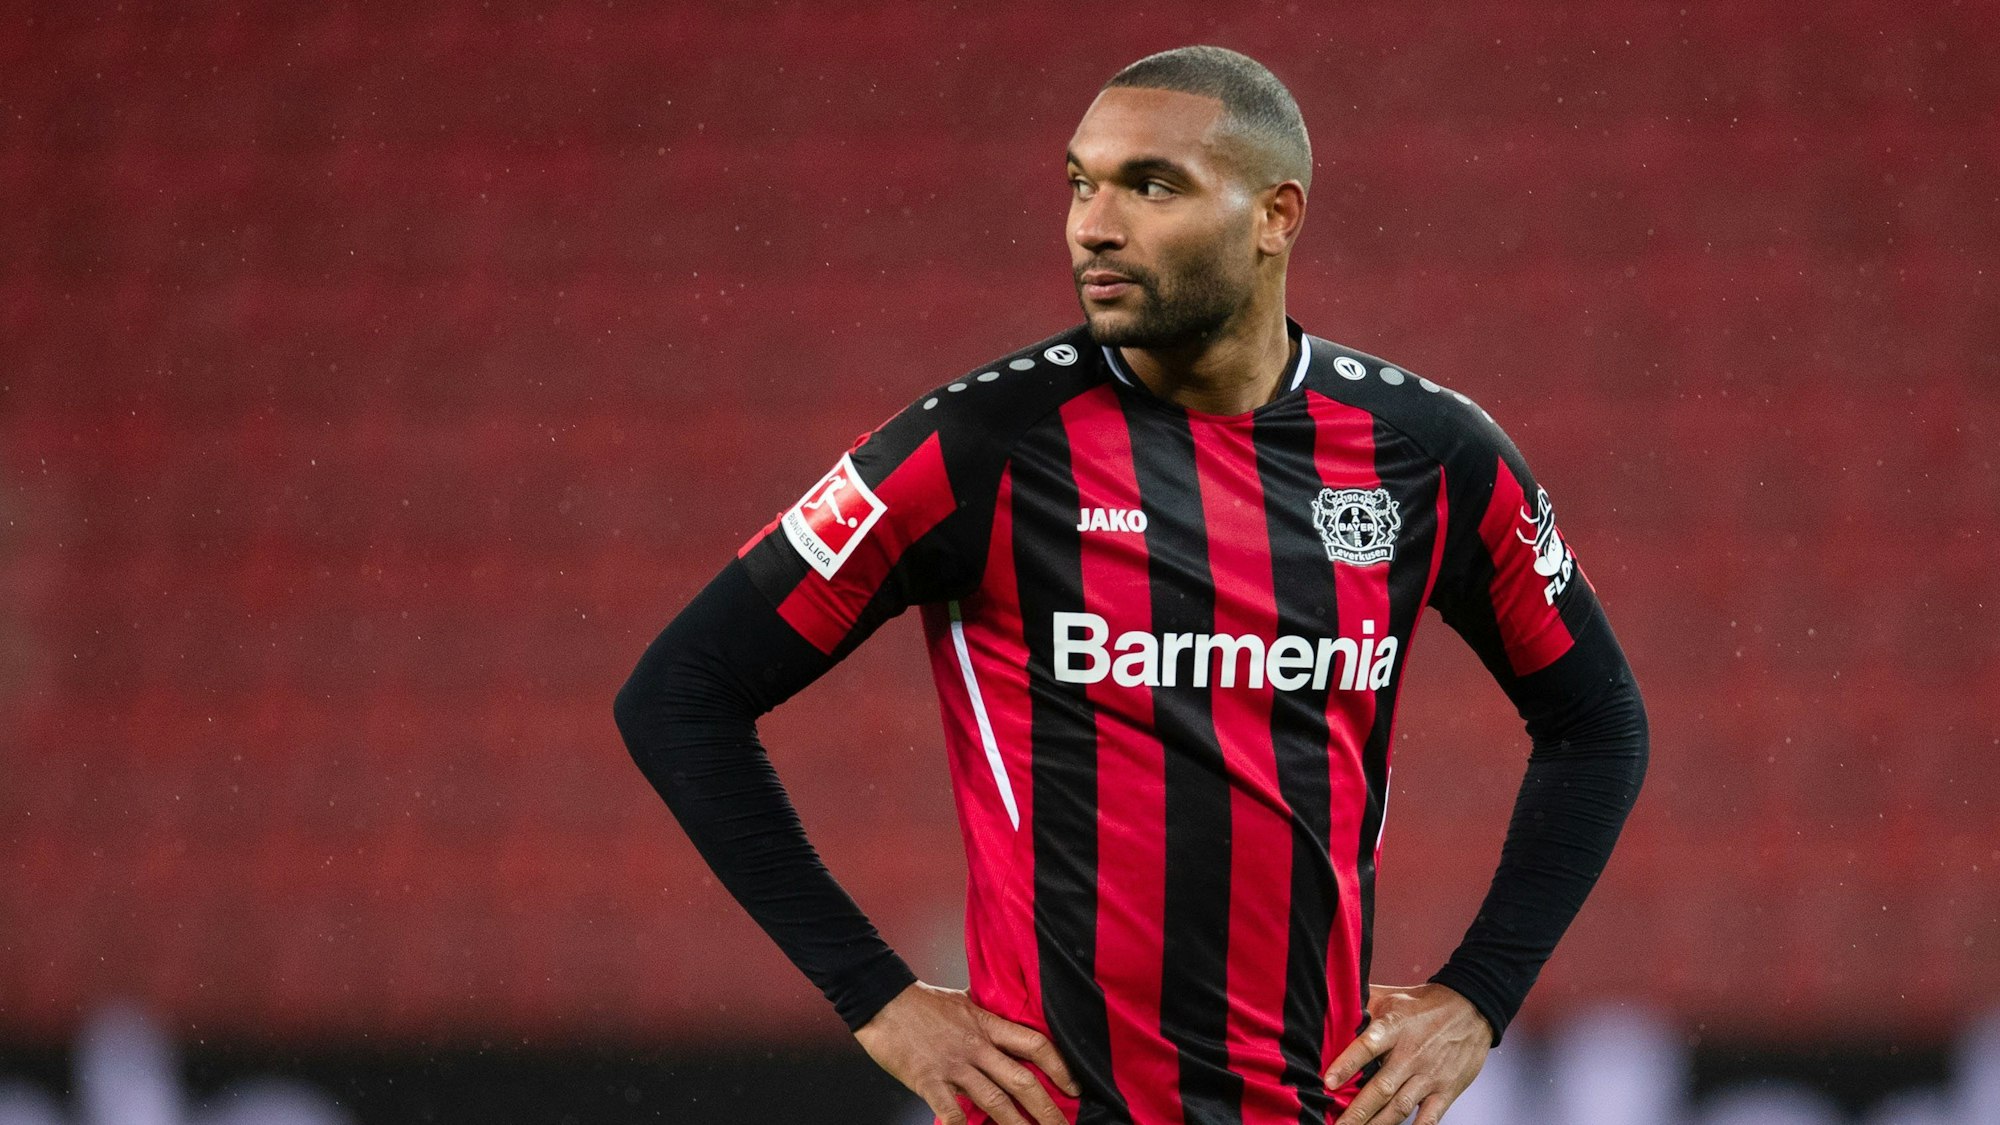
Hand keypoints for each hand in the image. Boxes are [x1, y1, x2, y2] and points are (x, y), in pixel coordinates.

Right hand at [855, 981, 1081, 1124]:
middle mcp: (976, 1047)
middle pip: (1021, 1080)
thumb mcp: (963, 1000)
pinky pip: (951, 1111)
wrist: (881, 999)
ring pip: (995, 1101)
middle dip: (1047, 1109)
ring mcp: (953, 1065)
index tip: (1075, 1087)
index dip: (1060, 1067)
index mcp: (987, 1025)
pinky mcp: (928, 1080)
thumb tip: (1008, 1016)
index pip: (1035, 1044)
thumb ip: (986, 1015)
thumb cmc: (920, 1001)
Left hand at [1323, 983, 1490, 1124]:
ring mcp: (1430, 1075)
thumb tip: (1331, 1007)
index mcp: (1394, 1028)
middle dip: (1357, 1111)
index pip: (1368, 1046)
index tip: (1329, 1082)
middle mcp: (1411, 1054)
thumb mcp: (1391, 996)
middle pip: (1382, 1088)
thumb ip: (1361, 1004)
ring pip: (1400, 1107)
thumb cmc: (1424, 1004)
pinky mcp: (1447, 1090)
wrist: (1472, 1008)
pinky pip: (1429, 1118)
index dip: (1347, 1064)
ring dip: (1377, 1124)